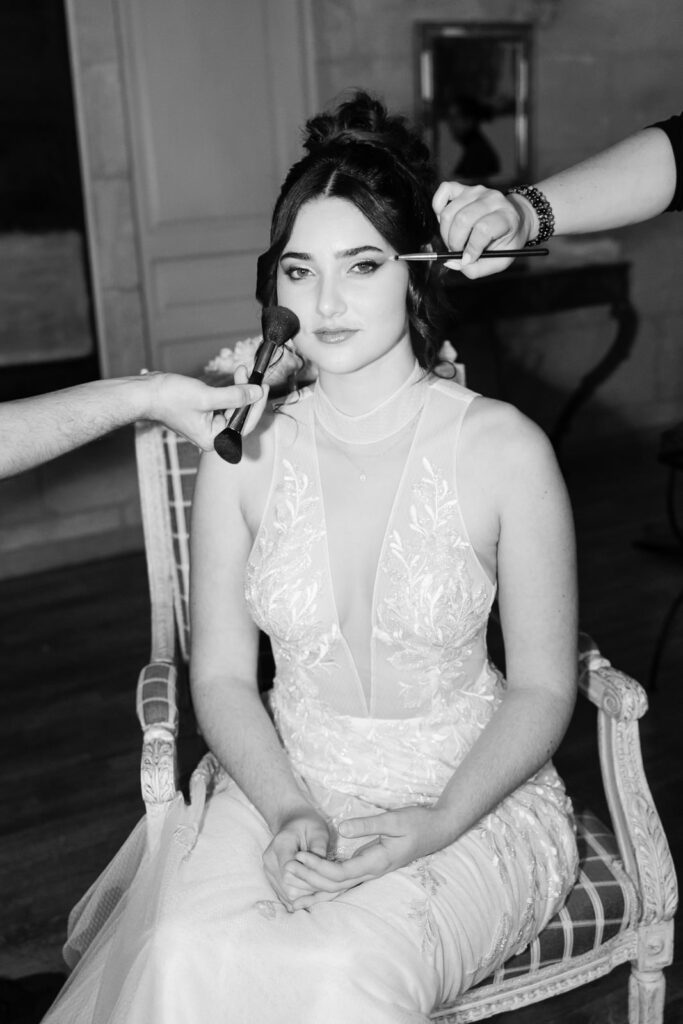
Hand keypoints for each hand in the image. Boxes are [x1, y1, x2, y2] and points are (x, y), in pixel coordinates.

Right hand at [142, 370, 265, 448]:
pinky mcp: (205, 413)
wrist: (147, 393)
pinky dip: (230, 390)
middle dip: (247, 394)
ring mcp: (208, 425)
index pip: (245, 425)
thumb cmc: (170, 399)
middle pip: (240, 416)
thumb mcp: (207, 396)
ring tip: (241, 371)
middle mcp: (212, 435)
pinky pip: (224, 403)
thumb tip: (256, 393)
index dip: (257, 406)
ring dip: (239, 389)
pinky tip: (234, 378)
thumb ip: (235, 396)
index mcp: (213, 439)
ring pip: (234, 407)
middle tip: (251, 375)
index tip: (263, 387)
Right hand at [262, 808, 330, 910]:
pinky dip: (301, 896)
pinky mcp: (272, 878)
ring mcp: (269, 871)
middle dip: (310, 889)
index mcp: (280, 845)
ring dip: (307, 895)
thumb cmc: (308, 824)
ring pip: (287, 895)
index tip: (325, 877)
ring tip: (322, 886)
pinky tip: (313, 889)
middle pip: (289, 887)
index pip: (290, 872)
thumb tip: (324, 868)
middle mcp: (270, 860)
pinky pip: (286, 895)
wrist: (292, 821)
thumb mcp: (318, 830)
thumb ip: (319, 848)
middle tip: (328, 884)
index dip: (308, 878)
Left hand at [286, 806, 449, 909]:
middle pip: (335, 885)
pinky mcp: (370, 867)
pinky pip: (344, 881)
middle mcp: (372, 872)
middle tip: (285, 871)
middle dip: (309, 880)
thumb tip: (342, 828)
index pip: (340, 873)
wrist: (438, 830)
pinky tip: (311, 883)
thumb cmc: (417, 822)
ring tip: (290, 885)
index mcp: (377, 862)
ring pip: (339, 887)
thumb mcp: (394, 819)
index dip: (318, 867)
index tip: (299, 857)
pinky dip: (326, 883)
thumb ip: (368, 824)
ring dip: (315, 886)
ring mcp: (371, 872)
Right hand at [432, 182, 533, 278]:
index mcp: (507, 217)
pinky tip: (445, 220)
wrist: (515, 219)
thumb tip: (450, 262)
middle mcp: (492, 199)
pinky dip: (438, 207)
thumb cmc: (506, 242)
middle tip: (457, 251)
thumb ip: (476, 269)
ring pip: (449, 212)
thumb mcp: (500, 262)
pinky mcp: (465, 188)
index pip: (483, 229)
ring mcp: (477, 191)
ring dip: (445, 232)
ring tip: (454, 239)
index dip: (471, 248)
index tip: (467, 259)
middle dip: (454, 242)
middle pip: (462, 220)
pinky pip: (444, 190)